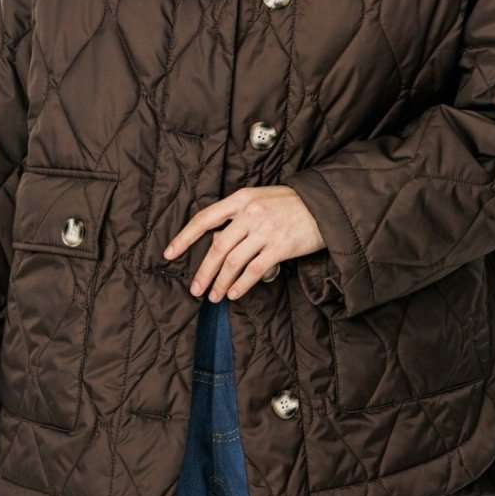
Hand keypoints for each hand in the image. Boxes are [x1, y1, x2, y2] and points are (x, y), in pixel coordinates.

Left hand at [163, 185, 324, 301]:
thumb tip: (217, 242)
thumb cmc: (291, 203)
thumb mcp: (260, 199)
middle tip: (195, 289)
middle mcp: (250, 214)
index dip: (184, 237)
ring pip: (233, 262)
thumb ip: (238, 216)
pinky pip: (254, 271)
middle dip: (203, 271)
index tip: (169, 253)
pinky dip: (241, 285)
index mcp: (241, 199)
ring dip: (221, 283)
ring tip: (214, 296)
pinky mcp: (280, 247)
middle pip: (217, 247)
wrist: (325, 205)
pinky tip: (234, 294)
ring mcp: (265, 230)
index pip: (204, 219)